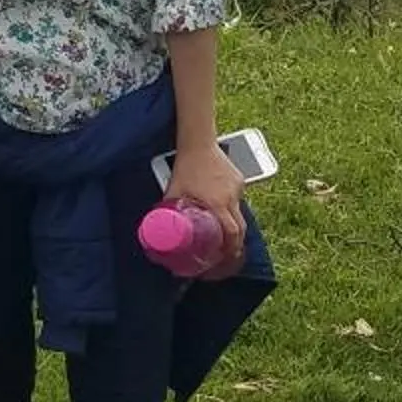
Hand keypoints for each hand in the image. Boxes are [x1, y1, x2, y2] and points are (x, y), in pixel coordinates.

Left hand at [165, 139, 245, 270]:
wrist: (198, 142)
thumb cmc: (184, 166)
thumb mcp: (174, 190)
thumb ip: (169, 210)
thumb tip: (161, 229)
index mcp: (218, 203)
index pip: (232, 233)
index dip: (231, 249)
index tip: (226, 259)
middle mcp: (232, 198)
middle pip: (241, 228)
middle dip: (236, 244)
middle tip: (228, 254)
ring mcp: (238, 188)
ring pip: (240, 212)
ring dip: (233, 224)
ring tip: (223, 232)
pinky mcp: (239, 180)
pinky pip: (238, 199)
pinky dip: (231, 206)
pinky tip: (221, 205)